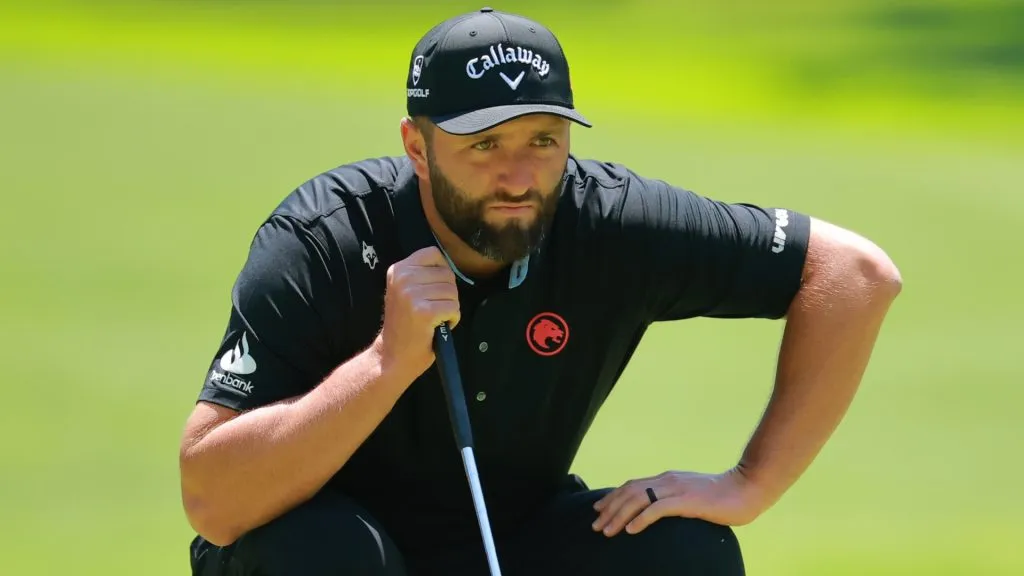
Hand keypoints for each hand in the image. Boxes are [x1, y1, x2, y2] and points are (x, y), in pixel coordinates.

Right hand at [377, 246, 459, 379]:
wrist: (392, 356)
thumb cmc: (404, 325)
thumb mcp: (405, 291)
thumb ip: (421, 274)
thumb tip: (448, 265)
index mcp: (398, 270)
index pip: (433, 254)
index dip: (442, 271)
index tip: (434, 289)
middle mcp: (403, 278)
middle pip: (447, 274)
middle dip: (447, 294)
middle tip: (433, 310)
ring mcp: (412, 294)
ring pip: (453, 292)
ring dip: (450, 308)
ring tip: (434, 319)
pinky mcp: (424, 311)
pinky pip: (454, 308)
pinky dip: (452, 319)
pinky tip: (438, 326)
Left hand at [591, 468, 767, 536]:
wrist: (747, 488)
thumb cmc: (723, 496)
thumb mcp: (692, 495)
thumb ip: (675, 499)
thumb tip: (659, 509)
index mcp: (668, 478)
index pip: (633, 485)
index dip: (613, 496)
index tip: (599, 509)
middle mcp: (668, 480)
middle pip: (630, 491)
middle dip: (609, 508)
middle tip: (595, 524)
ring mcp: (677, 489)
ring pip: (638, 500)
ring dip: (619, 515)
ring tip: (607, 530)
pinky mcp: (687, 501)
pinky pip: (658, 509)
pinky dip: (641, 519)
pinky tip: (630, 531)